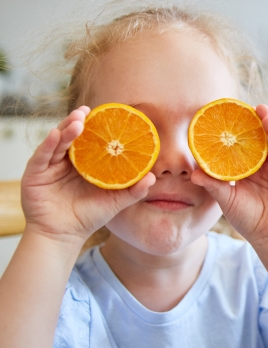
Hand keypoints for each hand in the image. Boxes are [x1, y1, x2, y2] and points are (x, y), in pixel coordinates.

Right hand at [21, 106, 154, 246]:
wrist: (64, 236)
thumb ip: (134, 190)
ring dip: (66, 128)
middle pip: (72, 136)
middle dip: (78, 121)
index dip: (95, 126)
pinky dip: (48, 144)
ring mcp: (50, 166)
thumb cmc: (88, 217)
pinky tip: (56, 134)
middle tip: (88, 111)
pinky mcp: (35, 174)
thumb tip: (152, 177)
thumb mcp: (114, 201)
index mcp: (84, 163)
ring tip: (78, 120)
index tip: (105, 113)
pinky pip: (42, 155)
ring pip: (57, 141)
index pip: (89, 140)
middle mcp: (66, 161)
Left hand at [191, 104, 267, 245]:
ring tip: (262, 113)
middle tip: (249, 106)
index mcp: (247, 167)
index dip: (237, 129)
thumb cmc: (248, 219)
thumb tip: (195, 173)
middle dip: (256, 121)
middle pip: (260, 137)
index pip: (242, 143)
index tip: (228, 114)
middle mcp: (263, 163)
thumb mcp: (227, 200)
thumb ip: (214, 185)